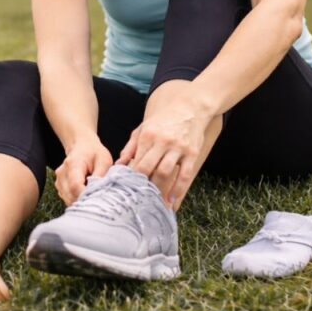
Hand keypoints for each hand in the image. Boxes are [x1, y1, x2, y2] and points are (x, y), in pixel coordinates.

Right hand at [55, 136, 112, 204]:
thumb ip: (101, 176)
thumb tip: (99, 192)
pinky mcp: (59, 186)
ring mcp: (59, 181)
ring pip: (69, 200)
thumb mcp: (104, 160)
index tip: (97, 197)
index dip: (86, 195)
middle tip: (97, 195)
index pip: (75, 187)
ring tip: (91, 190)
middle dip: (85, 200)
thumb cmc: (94, 153)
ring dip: (81, 200)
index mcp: (73, 164)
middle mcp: (62, 173)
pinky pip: (68, 199)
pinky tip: (85, 191)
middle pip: (71, 196)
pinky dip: (77, 199)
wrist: (82, 146)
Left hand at [117, 80, 221, 210]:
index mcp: (148, 135)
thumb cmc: (164, 119)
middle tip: (138, 200)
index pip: (136, 161)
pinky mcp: (192, 153)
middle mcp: (162, 141)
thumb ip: (131, 146)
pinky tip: (171, 201)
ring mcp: (178, 148)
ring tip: (152, 203)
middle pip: (149, 168)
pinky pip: (184, 175)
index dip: (131, 177)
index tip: (127, 189)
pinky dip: (178, 190)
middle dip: (142, 185)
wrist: (191, 107)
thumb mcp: (144, 128)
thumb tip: (119, 164)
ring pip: (165, 172)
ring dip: (158, 189)